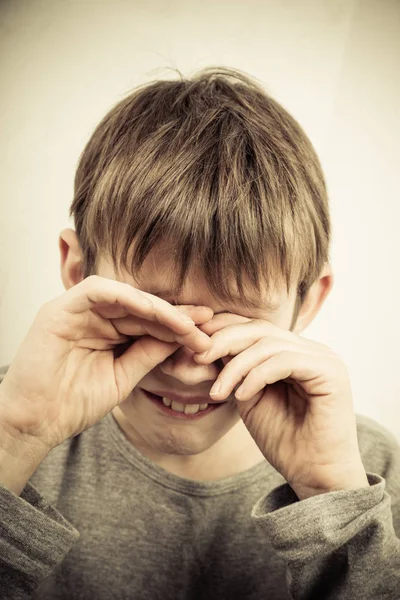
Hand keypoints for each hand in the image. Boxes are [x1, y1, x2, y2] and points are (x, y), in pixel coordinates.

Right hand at [0, 275, 212, 453]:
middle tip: (207, 323)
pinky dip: (128, 297)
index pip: (148, 321)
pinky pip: (98, 291)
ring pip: (125, 295)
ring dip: (158, 307)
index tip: (207, 336)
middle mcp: (93, 317)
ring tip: (186, 323)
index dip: (178, 326)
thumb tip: (181, 339)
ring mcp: (76, 310)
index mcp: (107, 332)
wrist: (36, 423)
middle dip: (176, 315)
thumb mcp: (123, 376)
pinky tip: (154, 310)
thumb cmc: (75, 403)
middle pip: (141, 306)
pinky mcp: (61, 308)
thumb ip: (148, 353)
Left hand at [194, 314, 368, 499]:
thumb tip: (205, 342)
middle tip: (198, 357)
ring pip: (269, 344)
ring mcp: (323, 358)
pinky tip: (241, 396)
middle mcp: (312, 350)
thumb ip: (235, 369)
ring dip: (236, 366)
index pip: (256, 327)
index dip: (223, 329)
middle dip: (224, 340)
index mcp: (295, 352)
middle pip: (261, 329)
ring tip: (218, 391)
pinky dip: (257, 376)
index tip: (193, 343)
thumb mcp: (248, 397)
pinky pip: (284, 361)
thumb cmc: (283, 441)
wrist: (314, 477)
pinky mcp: (330, 372)